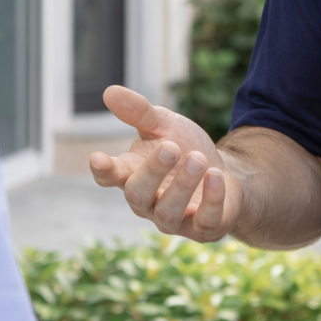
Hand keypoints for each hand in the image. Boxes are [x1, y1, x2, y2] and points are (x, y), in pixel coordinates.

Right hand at [89, 86, 242, 241]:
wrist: (223, 172)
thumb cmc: (185, 148)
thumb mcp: (164, 125)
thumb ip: (139, 112)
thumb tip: (109, 91)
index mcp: (133, 174)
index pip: (110, 176)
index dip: (103, 170)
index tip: (98, 158)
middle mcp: (148, 201)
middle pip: (137, 195)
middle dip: (153, 172)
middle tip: (172, 147)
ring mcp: (174, 219)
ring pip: (168, 212)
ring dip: (183, 184)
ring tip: (199, 159)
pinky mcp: (203, 229)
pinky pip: (203, 222)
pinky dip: (210, 200)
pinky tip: (216, 176)